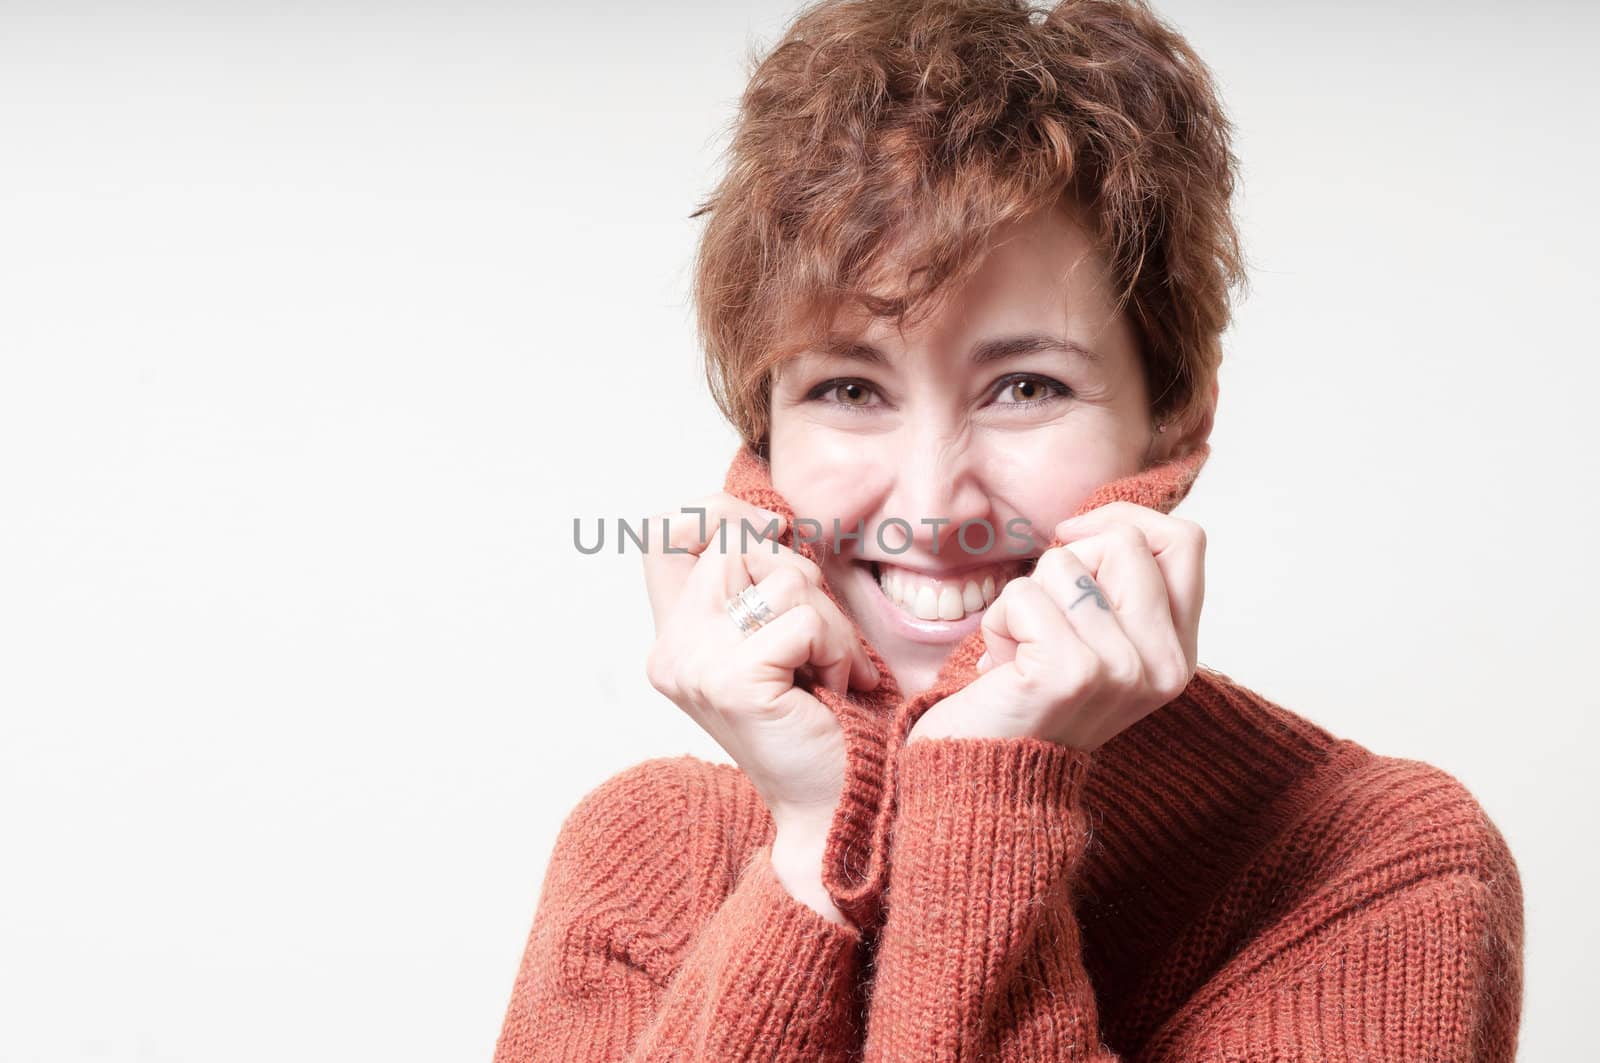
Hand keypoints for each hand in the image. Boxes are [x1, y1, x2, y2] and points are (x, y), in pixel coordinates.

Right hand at [642, 493, 880, 830]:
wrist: (832, 807)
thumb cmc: (818, 721)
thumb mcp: (776, 636)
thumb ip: (754, 583)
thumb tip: (762, 521)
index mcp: (673, 638)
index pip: (662, 534)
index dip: (716, 514)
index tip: (769, 537)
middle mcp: (671, 650)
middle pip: (737, 544)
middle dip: (801, 579)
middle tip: (819, 642)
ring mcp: (695, 665)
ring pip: (780, 578)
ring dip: (829, 623)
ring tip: (827, 672)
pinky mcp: (732, 681)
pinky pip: (802, 620)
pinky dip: (837, 650)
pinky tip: (832, 691)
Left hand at [908, 502, 1204, 750]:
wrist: (988, 783)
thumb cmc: (1029, 700)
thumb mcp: (1095, 642)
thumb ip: (1118, 588)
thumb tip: (1102, 522)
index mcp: (1178, 653)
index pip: (1185, 541)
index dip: (1122, 519)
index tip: (1074, 537)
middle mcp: (1163, 664)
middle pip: (1122, 541)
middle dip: (1064, 563)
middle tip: (1044, 620)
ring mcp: (1123, 669)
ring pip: (1064, 564)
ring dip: (1023, 600)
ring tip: (1022, 654)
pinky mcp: (1072, 672)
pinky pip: (1023, 595)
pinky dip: (998, 622)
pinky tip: (1003, 668)